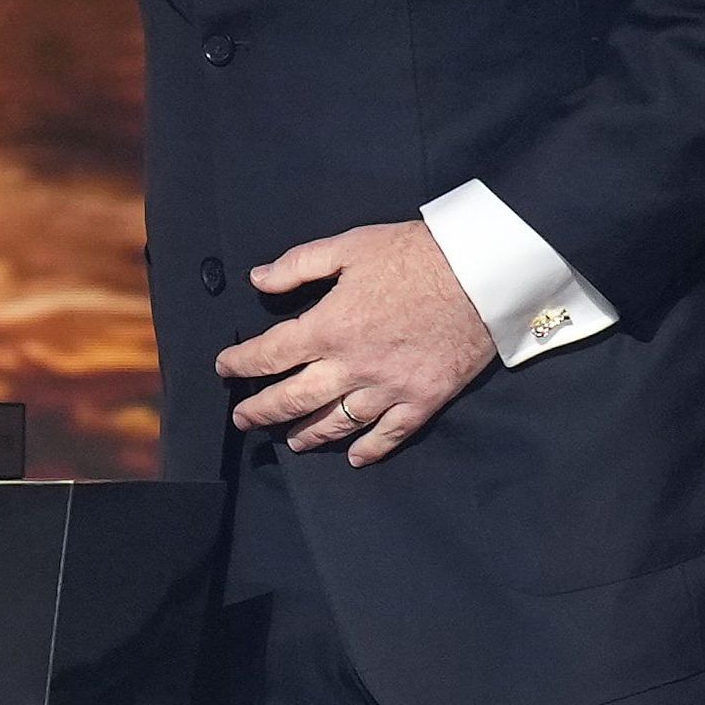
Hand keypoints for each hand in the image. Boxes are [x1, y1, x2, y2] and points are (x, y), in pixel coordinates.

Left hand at [215, 220, 494, 464]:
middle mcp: (352, 366)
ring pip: (337, 423)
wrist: (480, 273)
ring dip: (308, 434)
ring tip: (291, 441)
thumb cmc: (414, 255)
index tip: (224, 366)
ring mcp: (388, 389)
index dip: (241, 362)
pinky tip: (355, 458)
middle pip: (294, 398)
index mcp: (329, 328)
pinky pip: (390, 435)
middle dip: (261, 411)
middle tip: (243, 419)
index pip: (270, 354)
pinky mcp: (423, 400)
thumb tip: (258, 279)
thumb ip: (298, 265)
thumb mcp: (349, 246)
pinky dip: (370, 449)